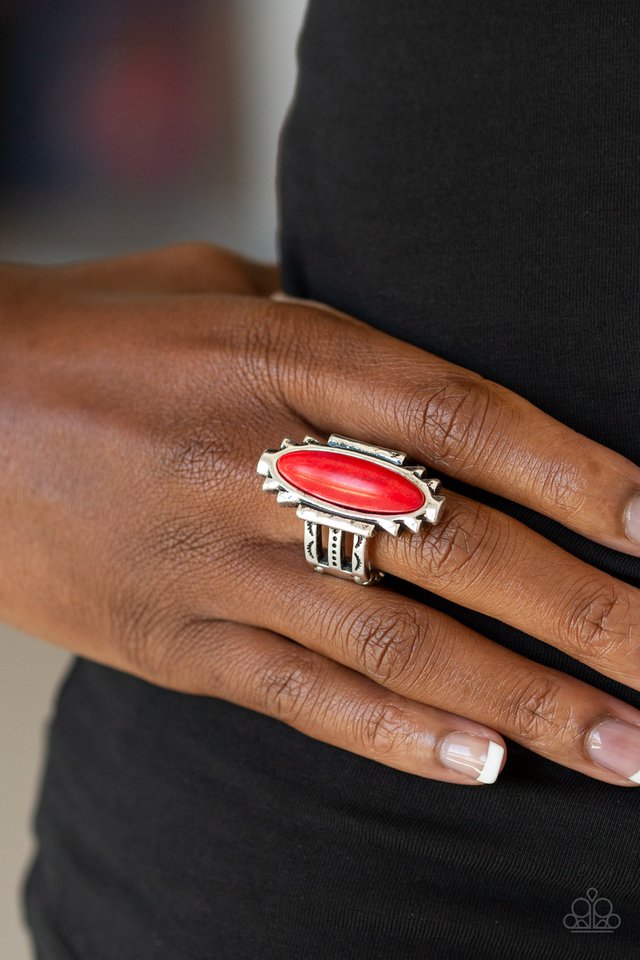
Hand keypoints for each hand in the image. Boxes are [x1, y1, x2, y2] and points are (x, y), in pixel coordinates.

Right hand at [3, 243, 639, 785]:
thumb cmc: (88, 334)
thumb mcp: (213, 295)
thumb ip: (321, 336)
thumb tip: (407, 381)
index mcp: (284, 354)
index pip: (468, 416)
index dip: (577, 472)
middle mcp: (265, 461)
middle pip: (463, 545)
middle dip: (589, 613)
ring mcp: (221, 559)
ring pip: (404, 640)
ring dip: (526, 703)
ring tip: (624, 746)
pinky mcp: (177, 638)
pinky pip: (308, 696)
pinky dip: (401, 734)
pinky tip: (483, 766)